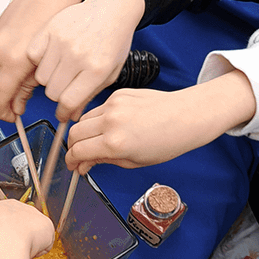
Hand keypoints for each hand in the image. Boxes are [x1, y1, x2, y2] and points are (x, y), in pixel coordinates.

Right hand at [0, 0, 94, 120]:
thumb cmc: (62, 14)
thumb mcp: (58, 60)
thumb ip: (36, 86)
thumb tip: (26, 104)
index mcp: (15, 59)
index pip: (0, 98)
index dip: (5, 112)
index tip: (12, 118)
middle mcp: (0, 49)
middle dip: (5, 100)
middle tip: (17, 109)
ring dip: (6, 83)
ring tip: (23, 88)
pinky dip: (6, 67)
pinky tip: (21, 68)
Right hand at [29, 0, 145, 121]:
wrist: (112, 7)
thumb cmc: (114, 39)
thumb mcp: (110, 72)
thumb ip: (90, 95)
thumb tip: (71, 115)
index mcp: (96, 69)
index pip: (69, 102)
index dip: (63, 113)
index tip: (62, 114)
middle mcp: (78, 55)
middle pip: (52, 92)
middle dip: (58, 95)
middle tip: (65, 88)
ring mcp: (62, 41)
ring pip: (40, 77)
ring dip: (48, 79)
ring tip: (61, 71)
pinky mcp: (51, 29)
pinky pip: (33, 56)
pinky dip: (39, 61)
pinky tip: (52, 57)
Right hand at [66, 72, 256, 173]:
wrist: (187, 116)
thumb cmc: (167, 142)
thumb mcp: (134, 161)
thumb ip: (104, 161)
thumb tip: (84, 164)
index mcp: (114, 143)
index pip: (77, 151)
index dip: (71, 161)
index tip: (73, 165)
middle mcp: (110, 121)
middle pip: (74, 133)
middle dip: (73, 147)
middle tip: (79, 155)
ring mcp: (113, 104)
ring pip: (83, 119)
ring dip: (83, 132)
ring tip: (95, 142)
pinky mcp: (118, 93)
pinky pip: (98, 108)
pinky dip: (97, 119)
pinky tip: (110, 127)